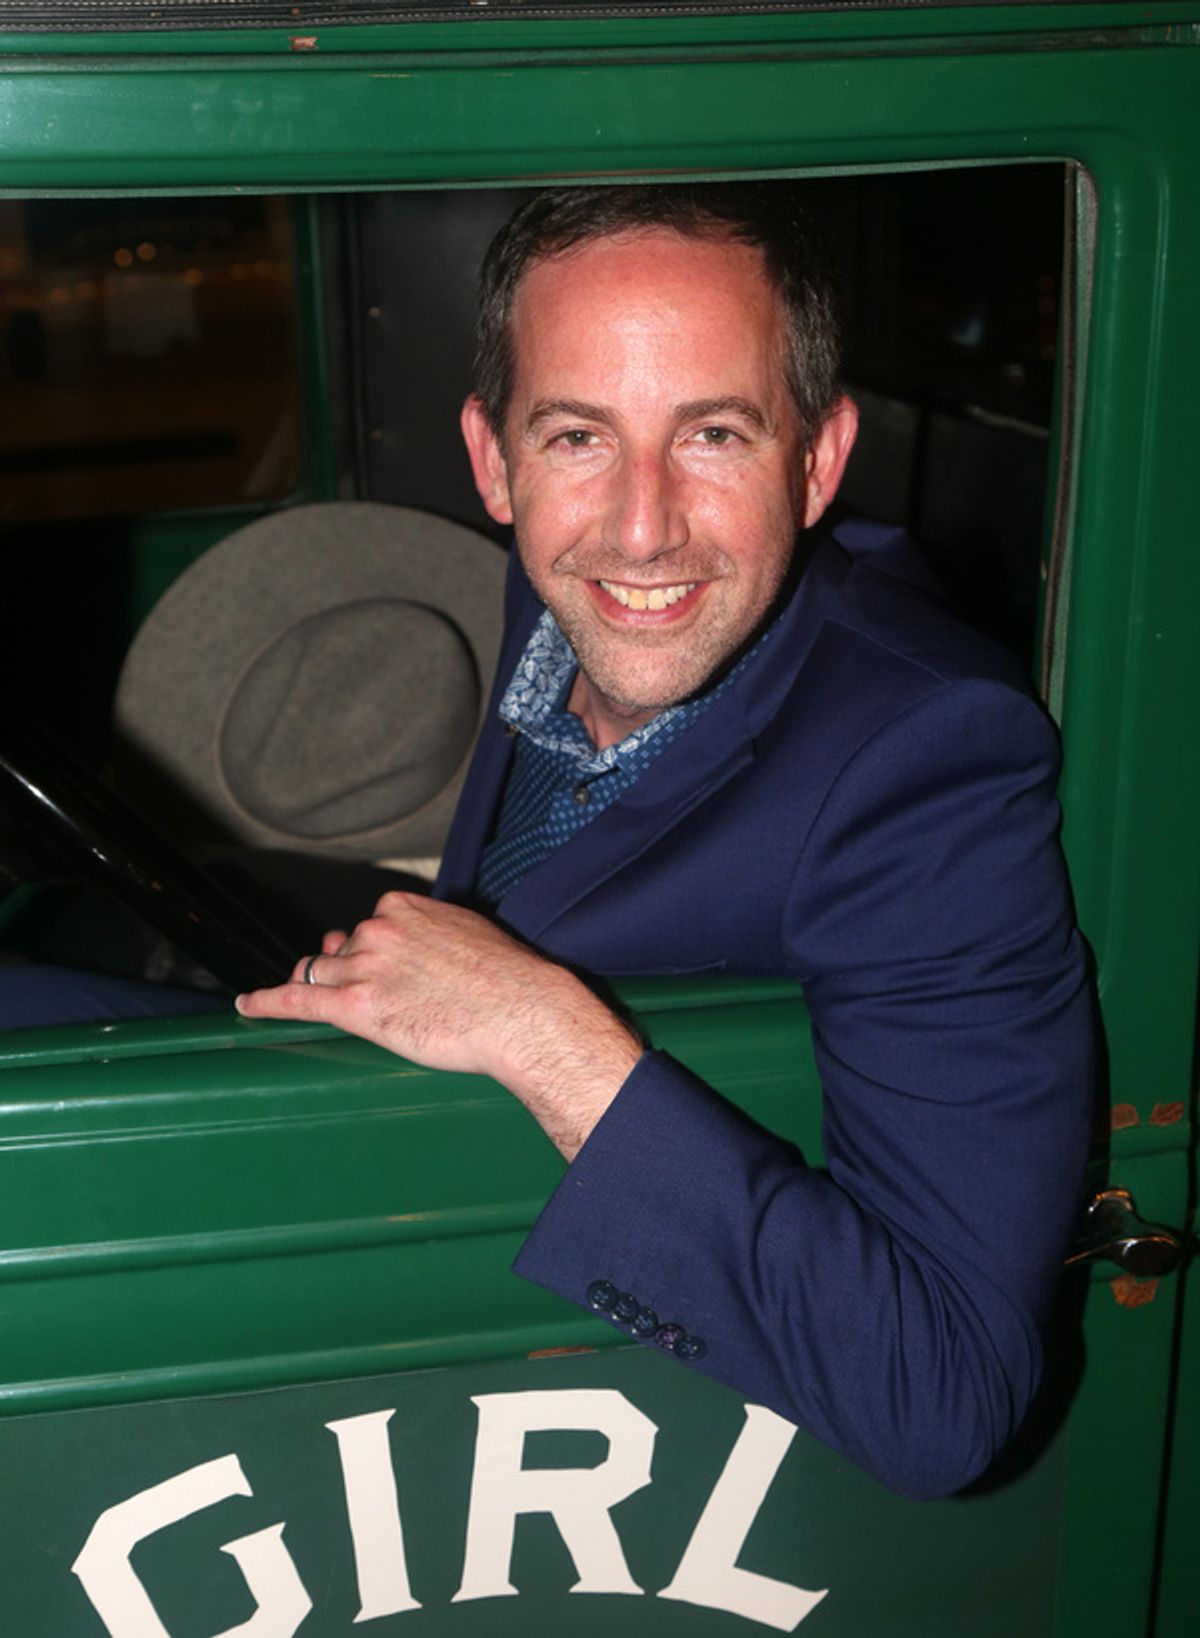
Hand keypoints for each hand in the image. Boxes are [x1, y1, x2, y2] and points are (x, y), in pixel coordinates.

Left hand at [236, 892, 642, 1158]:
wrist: (520, 1011)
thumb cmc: (508, 980)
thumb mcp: (470, 933)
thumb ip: (433, 932)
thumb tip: (414, 943)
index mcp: (405, 908)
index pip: (369, 924)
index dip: (368, 948)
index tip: (375, 962)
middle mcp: (378, 930)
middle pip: (340, 950)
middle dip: (344, 968)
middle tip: (361, 990)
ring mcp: (364, 967)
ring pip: (320, 975)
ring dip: (318, 988)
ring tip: (314, 999)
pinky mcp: (357, 1006)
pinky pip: (296, 1000)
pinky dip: (267, 1002)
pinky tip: (247, 1005)